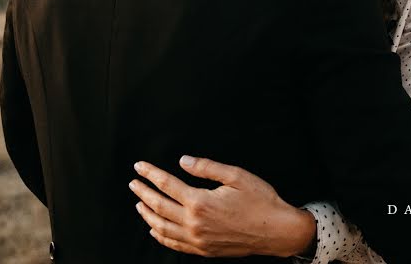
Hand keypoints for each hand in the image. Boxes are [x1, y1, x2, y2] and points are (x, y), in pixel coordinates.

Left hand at [128, 156, 315, 257]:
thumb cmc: (260, 200)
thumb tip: (182, 161)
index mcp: (200, 202)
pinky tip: (154, 230)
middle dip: (144, 193)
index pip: (167, 184)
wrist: (277, 231)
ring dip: (147, 215)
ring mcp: (198, 240)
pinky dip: (161, 237)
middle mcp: (195, 223)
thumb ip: (206, 167)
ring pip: (162, 228)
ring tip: (139, 204)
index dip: (151, 174)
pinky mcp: (204, 250)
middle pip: (159, 206)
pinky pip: (175, 245)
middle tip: (133, 183)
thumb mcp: (235, 176)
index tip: (139, 166)